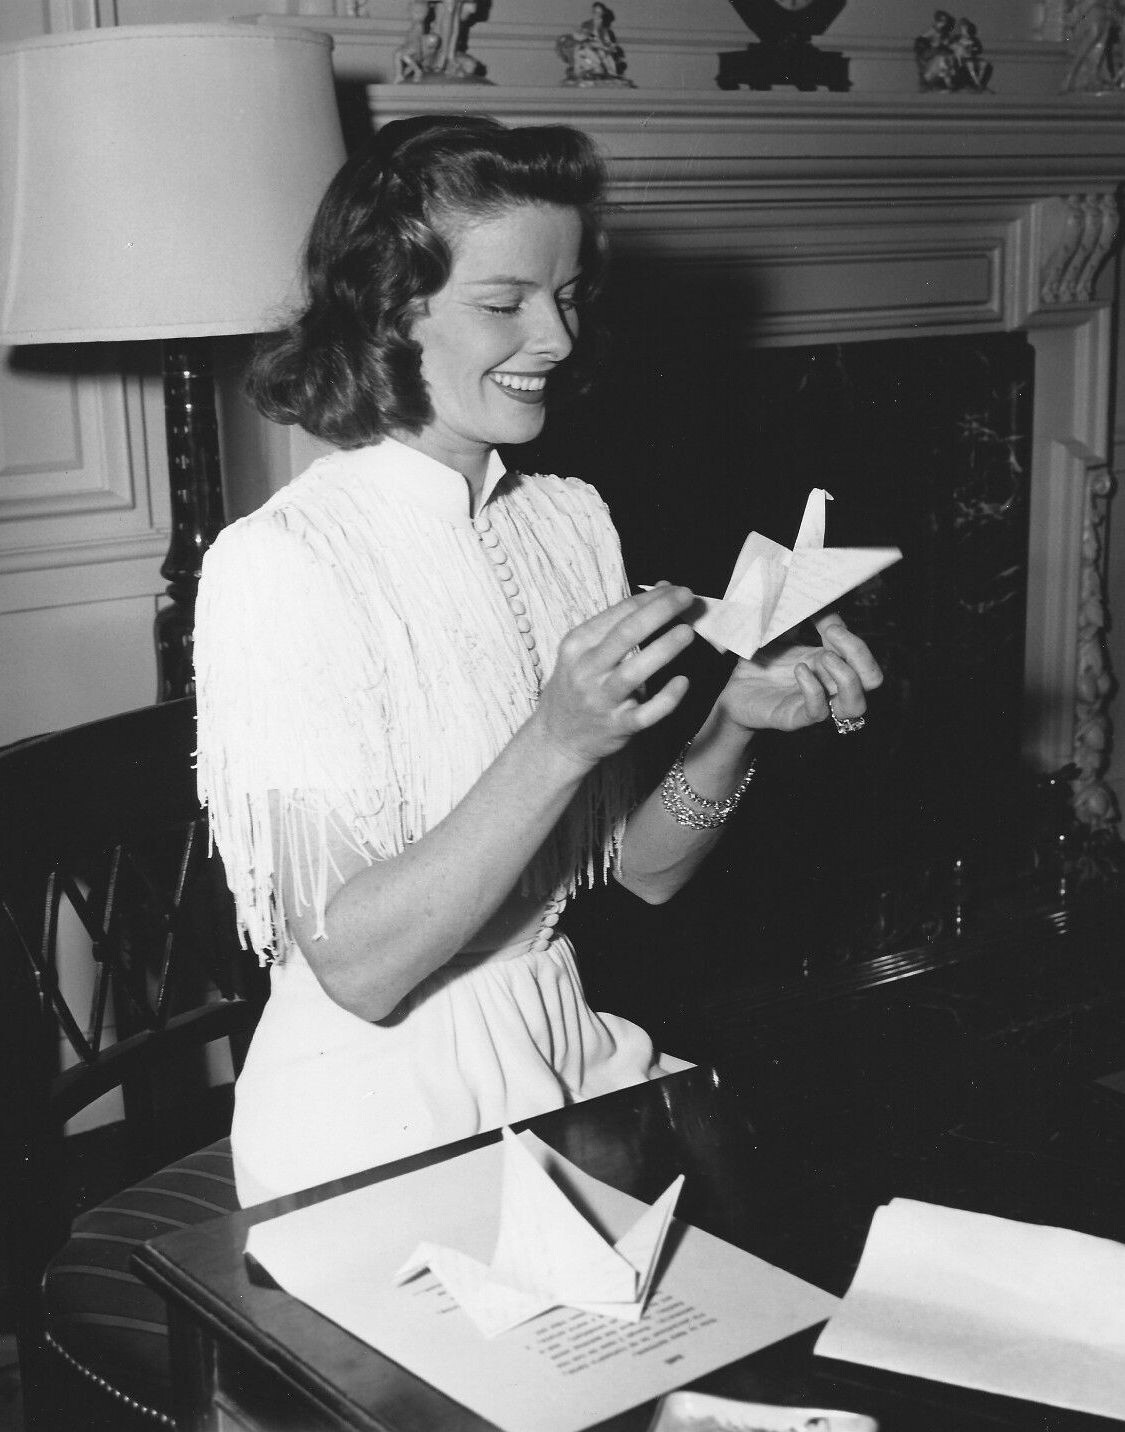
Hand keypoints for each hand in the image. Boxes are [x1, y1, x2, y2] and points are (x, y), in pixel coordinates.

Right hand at [535, 585, 695, 770]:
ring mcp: (601, 700)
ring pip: (634, 672)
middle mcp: (586, 670)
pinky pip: (645, 713)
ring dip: (664, 649)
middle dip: (660, 611)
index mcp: (578, 644)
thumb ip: (621, 622)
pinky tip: (683, 682)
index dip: (651, 597)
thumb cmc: (578, 685)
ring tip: (688, 632)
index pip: (619, 613)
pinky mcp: (617, 726)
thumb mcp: (586, 651)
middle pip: (626, 634)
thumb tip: (662, 589)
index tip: (677, 589)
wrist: (557, 736)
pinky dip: (666, 698)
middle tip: (688, 598)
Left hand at [716, 613, 882, 734]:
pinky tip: (798, 670)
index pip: (860, 654)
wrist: (733, 692)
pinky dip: (813, 689)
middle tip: (833, 633)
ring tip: (824, 657)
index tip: (824, 615)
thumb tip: (811, 596)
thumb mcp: (779, 633)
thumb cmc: (758, 664)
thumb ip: (797, 617)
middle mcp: (828, 686)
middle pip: (872, 679)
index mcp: (828, 664)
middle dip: (860, 654)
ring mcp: (814, 703)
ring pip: (856, 705)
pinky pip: (818, 711)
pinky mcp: (794, 717)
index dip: (849, 632)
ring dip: (847, 678)